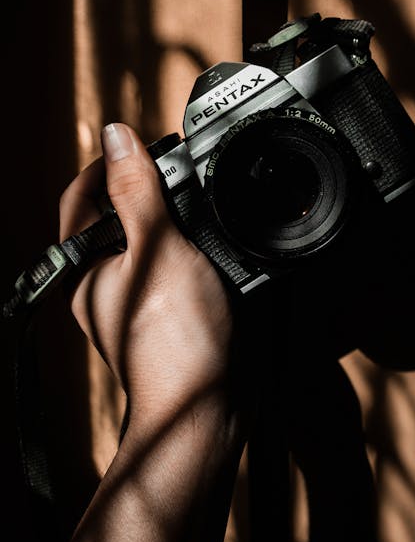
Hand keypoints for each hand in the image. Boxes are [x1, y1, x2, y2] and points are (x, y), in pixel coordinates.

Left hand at [27, 123, 245, 541]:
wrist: (204, 404)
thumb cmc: (176, 335)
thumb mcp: (157, 246)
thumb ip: (138, 189)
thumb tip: (117, 136)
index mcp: (81, 263)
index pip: (81, 194)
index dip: (108, 161)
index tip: (141, 142)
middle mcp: (96, 280)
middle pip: (110, 214)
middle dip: (139, 185)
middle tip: (175, 167)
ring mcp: (125, 298)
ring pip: (139, 239)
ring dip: (164, 215)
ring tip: (193, 200)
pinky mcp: (155, 312)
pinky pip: (161, 264)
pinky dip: (180, 245)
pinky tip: (205, 244)